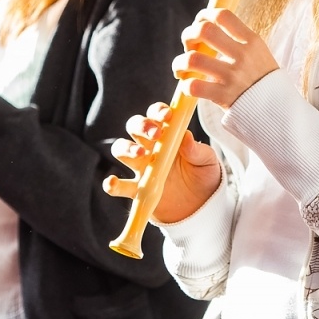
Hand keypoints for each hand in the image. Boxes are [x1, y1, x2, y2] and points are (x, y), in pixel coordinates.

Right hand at [110, 101, 223, 223]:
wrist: (201, 207)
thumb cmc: (203, 177)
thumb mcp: (207, 162)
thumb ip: (197, 150)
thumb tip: (186, 136)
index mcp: (167, 135)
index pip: (156, 115)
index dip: (158, 112)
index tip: (167, 116)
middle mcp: (150, 147)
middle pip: (134, 127)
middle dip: (141, 126)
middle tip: (155, 134)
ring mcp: (141, 167)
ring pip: (121, 149)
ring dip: (126, 148)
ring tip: (140, 155)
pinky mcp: (137, 189)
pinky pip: (119, 185)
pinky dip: (112, 184)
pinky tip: (112, 182)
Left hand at [172, 9, 278, 108]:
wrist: (278, 110)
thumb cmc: (263, 80)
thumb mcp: (260, 54)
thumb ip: (238, 40)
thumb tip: (209, 26)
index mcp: (252, 42)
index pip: (223, 15)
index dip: (204, 15)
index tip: (199, 22)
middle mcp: (242, 56)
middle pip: (204, 30)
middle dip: (189, 34)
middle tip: (189, 46)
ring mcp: (233, 76)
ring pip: (193, 59)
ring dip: (179, 62)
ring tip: (181, 68)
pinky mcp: (224, 97)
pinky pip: (194, 85)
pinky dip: (185, 85)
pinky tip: (189, 86)